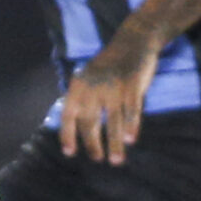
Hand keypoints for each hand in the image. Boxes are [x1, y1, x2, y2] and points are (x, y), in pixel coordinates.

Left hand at [58, 36, 160, 163]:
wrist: (133, 40)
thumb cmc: (109, 66)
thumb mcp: (89, 77)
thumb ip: (82, 99)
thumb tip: (76, 130)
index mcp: (79, 84)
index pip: (69, 114)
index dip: (67, 134)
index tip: (69, 153)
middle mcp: (93, 86)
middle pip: (90, 121)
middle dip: (93, 143)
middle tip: (97, 159)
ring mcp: (114, 85)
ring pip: (113, 121)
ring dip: (115, 143)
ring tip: (116, 161)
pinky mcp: (133, 84)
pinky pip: (132, 110)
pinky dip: (132, 126)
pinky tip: (131, 140)